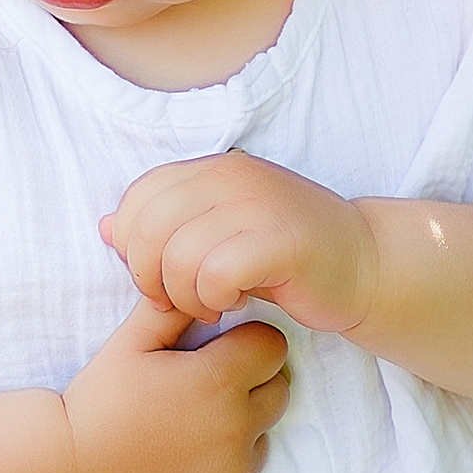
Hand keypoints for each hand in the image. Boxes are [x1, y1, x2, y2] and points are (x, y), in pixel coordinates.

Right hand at [61, 288, 290, 472]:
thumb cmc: (99, 400)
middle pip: (279, 390)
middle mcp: (237, 428)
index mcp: (220, 380)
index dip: (247, 342)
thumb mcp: (131, 342)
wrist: (70, 472)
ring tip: (187, 430)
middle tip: (202, 390)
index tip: (217, 351)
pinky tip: (184, 465)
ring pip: (263, 437)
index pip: (272, 346)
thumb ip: (176, 306)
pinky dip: (225, 472)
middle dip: (252, 383)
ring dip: (239, 430)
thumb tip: (203, 274)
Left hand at [100, 153, 377, 338]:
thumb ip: (165, 227)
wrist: (366, 265)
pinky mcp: (282, 241)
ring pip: (178, 255)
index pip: (138, 199)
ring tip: (213, 303)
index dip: (134, 246)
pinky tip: (236, 302)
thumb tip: (105, 229)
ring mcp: (258, 204)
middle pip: (148, 229)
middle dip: (151, 277)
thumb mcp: (217, 232)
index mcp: (211, 169)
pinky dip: (216, 298)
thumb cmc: (285, 255)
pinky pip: (217, 274)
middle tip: (180, 300)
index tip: (160, 275)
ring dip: (187, 295)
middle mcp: (231, 176)